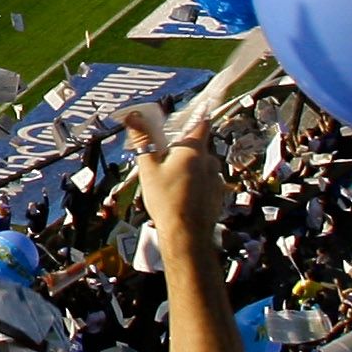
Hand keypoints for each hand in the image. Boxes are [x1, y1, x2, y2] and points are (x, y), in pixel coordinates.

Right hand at [129, 109, 226, 245]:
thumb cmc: (165, 199)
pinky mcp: (218, 195)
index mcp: (193, 150)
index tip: (183, 119)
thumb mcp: (148, 168)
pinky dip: (195, 184)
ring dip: (190, 168)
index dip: (194, 118)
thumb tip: (133, 117)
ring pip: (202, 166)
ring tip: (170, 182)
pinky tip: (180, 196)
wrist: (186, 234)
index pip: (201, 123)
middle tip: (164, 161)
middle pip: (197, 147)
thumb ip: (143, 140)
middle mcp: (209, 161)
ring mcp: (216, 179)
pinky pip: (206, 182)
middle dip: (182, 150)